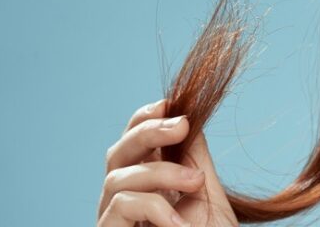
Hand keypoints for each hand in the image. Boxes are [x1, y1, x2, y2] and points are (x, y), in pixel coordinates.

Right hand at [97, 99, 238, 226]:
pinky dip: (154, 207)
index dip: (145, 117)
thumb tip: (189, 118)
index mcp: (144, 182)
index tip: (171, 104)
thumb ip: (194, 159)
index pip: (132, 140)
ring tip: (196, 183)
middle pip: (118, 152)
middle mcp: (122, 198)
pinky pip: (122, 207)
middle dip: (148, 131)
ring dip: (160, 172)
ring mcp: (113, 219)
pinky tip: (179, 223)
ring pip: (118, 176)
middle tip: (182, 125)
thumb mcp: (206, 195)